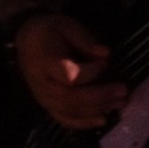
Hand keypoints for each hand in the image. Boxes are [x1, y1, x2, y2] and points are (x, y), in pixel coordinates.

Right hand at [14, 13, 127, 129]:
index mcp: (44, 60)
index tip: (106, 63)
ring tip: (119, 103)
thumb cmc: (48, 31)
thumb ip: (84, 39)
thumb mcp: (65, 25)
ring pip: (70, 110)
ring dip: (97, 109)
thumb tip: (105, 54)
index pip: (68, 75)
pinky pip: (64, 119)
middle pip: (71, 97)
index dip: (91, 72)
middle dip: (100, 96)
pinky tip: (102, 119)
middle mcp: (41, 82)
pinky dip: (84, 122)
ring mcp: (42, 96)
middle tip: (123, 90)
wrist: (26, 40)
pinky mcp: (46, 104)